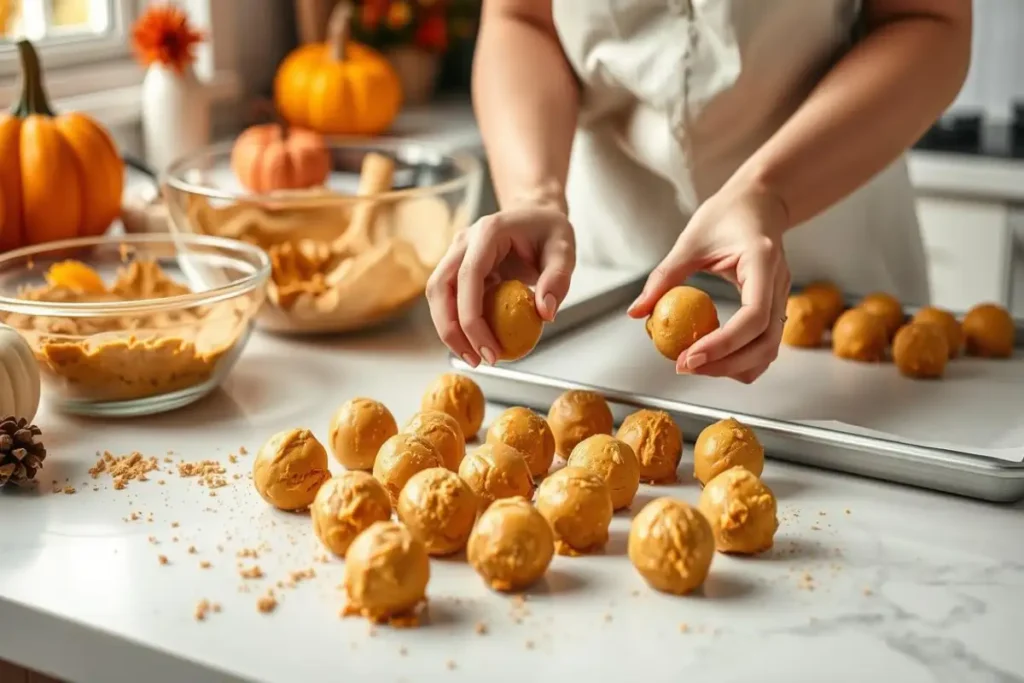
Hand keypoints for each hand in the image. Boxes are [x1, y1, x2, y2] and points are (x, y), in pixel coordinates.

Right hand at [426, 205, 575, 366]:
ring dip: (448, 330)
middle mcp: (464, 241)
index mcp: (488, 232)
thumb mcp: (564, 250)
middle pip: (440, 288)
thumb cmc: (549, 231)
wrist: (536, 215)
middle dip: (451, 329)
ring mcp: (456, 253)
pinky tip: (475, 343)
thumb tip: (545, 313)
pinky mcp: (457, 268)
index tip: (490, 350)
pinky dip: (457, 323)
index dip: (472, 318)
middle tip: (476, 360)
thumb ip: (558, 279)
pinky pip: (449, 299)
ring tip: (474, 357)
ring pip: (437, 295)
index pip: (468, 276)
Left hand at [627, 184, 790, 382]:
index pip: (753, 316)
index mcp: (762, 263)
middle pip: (765, 342)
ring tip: (697, 365)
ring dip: (736, 367)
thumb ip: (664, 277)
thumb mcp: (690, 241)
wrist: (759, 201)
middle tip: (685, 367)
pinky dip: (743, 358)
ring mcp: (782, 297)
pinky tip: (715, 356)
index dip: (724, 344)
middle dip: (726, 364)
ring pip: (769, 349)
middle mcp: (779, 285)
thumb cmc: (727, 214)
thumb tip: (636, 312)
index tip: (690, 357)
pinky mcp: (776, 306)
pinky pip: (765, 343)